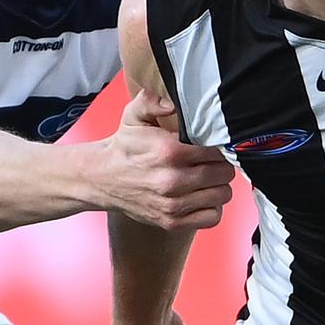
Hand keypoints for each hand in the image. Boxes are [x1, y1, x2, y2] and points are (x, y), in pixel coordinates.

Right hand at [98, 91, 233, 229]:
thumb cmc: (124, 147)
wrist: (101, 179)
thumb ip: (153, 101)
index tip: (211, 145)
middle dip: (220, 164)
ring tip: (206, 178)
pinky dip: (211, 207)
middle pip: (224, 173)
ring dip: (218, 185)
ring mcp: (173, 205)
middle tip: (210, 161)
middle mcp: (172, 180)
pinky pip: (212, 217)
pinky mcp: (172, 222)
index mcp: (168, 151)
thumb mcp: (134, 115)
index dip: (219, 145)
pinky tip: (201, 196)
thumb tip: (173, 104)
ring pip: (222, 195)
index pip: (217, 150)